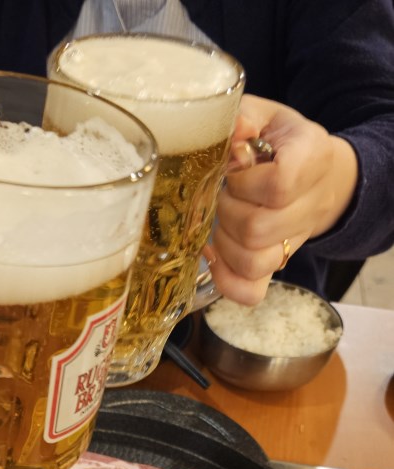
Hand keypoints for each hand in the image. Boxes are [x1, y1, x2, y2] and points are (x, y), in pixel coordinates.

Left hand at [207, 95, 357, 303]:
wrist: (311, 173)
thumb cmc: (279, 142)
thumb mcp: (266, 116)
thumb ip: (245, 118)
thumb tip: (232, 133)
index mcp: (313, 158)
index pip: (279, 185)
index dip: (246, 183)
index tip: (235, 170)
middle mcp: (310, 205)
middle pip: (259, 229)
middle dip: (228, 211)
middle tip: (222, 195)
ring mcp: (294, 242)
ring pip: (255, 263)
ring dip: (225, 244)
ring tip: (221, 221)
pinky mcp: (276, 267)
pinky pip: (252, 292)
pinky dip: (227, 281)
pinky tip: (214, 257)